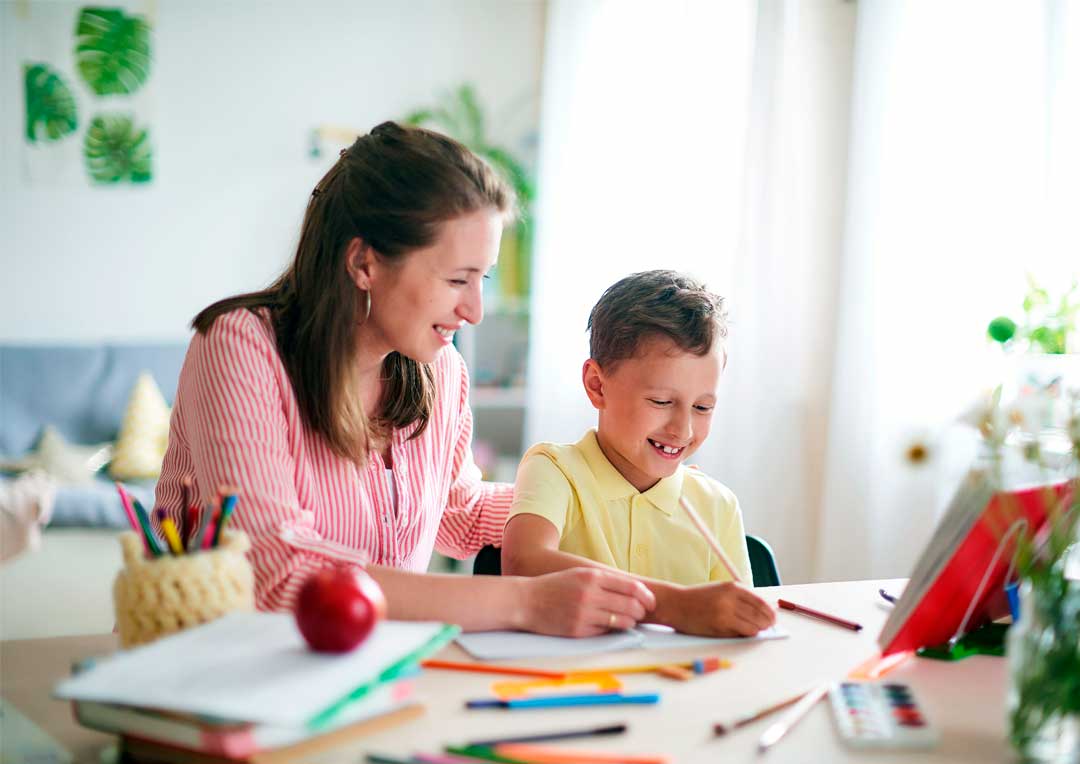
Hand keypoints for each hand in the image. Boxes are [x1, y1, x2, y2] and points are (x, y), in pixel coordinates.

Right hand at [517, 567, 656, 637]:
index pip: (632, 587)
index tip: (650, 602)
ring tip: (626, 621)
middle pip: (631, 605)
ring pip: (622, 621)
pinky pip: (606, 633)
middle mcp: (590, 594)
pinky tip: (609, 627)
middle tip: (640, 614)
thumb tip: (634, 591)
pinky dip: (612, 631)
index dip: (646, 596)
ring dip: (629, 623)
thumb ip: (605, 580)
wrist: (526, 601)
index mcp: (592, 576)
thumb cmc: (555, 587)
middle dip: (640, 612)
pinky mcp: (578, 630)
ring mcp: (584, 613)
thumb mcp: (580, 574)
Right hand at [663, 582, 775, 636]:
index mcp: (733, 587)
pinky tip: (741, 632)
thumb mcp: (721, 590)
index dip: (770, 612)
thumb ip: (741, 598)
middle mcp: (730, 599)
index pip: (761, 602)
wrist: (676, 604)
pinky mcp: (720, 627)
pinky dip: (745, 634)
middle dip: (767, 623)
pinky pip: (741, 633)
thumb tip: (766, 610)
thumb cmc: (699, 598)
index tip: (772, 618)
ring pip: (753, 626)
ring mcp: (725, 613)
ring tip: (754, 630)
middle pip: (760, 615)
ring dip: (757, 630)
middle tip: (767, 627)